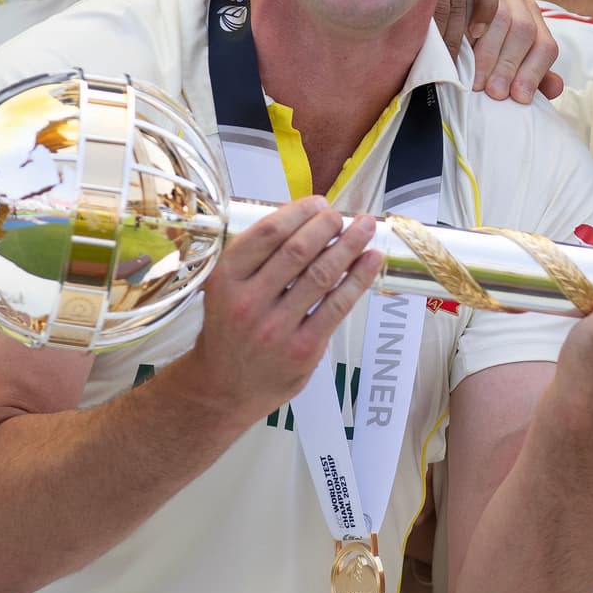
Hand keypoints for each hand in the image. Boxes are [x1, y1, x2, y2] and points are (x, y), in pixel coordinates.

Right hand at [185, 196, 381, 423]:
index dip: (299, 211)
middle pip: (298, 250)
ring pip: (322, 275)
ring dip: (350, 245)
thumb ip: (256, 260)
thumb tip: (304, 221)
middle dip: (328, 225)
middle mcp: (248, 302)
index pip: (268, 233)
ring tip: (366, 226)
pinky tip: (371, 260)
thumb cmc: (229, 331)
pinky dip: (358, 278)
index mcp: (225, 279)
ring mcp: (276, 328)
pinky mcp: (303, 349)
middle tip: (343, 214)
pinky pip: (337, 306)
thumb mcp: (224, 290)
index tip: (318, 203)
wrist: (222, 389)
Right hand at [440, 0, 562, 101]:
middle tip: (492, 92)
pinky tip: (460, 46)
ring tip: (474, 81)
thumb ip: (526, 69)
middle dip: (508, 65)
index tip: (517, 98)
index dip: (533, 72)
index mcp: (526, 8)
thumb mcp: (494, 48)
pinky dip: (465, 25)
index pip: (543, 42)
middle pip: (522, 29)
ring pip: (500, 16)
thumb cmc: (461, 31)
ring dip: (486, 54)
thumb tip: (556, 88)